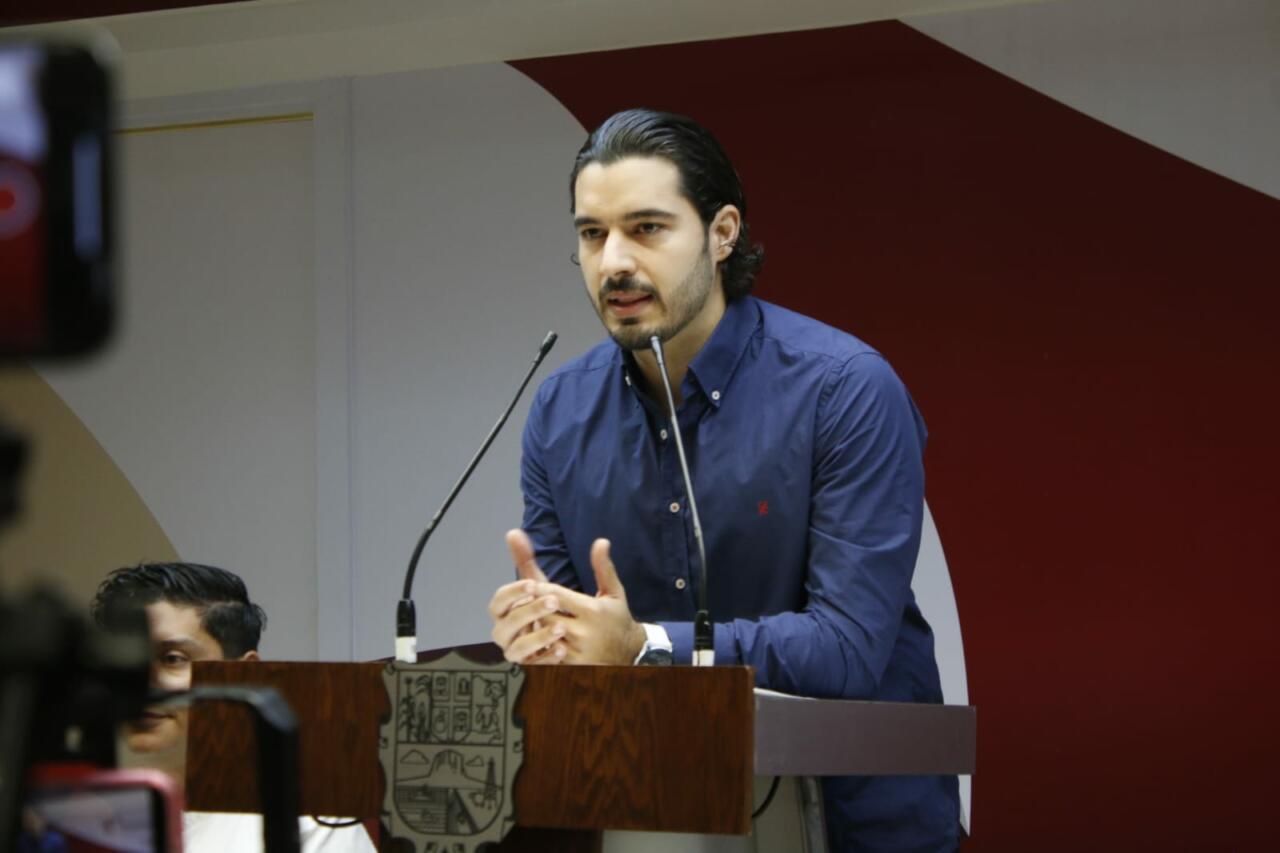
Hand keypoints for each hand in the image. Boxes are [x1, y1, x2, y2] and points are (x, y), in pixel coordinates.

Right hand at [489, 529, 566, 664]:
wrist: (574, 640)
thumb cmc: (551, 610)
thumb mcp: (543, 585)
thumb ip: (526, 561)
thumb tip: (513, 532)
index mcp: (506, 612)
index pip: (498, 602)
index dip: (513, 593)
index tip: (532, 584)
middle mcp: (508, 633)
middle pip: (503, 627)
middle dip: (525, 613)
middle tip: (552, 602)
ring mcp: (519, 652)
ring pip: (515, 650)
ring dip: (536, 637)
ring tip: (561, 628)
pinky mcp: (533, 668)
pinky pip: (534, 668)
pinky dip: (546, 659)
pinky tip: (562, 650)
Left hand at [526, 538, 644, 665]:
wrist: (629, 654)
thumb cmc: (617, 618)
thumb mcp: (614, 592)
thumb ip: (603, 567)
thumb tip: (600, 541)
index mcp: (592, 611)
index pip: (556, 595)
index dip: (539, 588)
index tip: (528, 583)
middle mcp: (583, 632)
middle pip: (545, 615)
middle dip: (532, 607)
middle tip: (520, 601)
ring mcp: (576, 652)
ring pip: (543, 636)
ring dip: (531, 627)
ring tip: (522, 619)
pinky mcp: (571, 666)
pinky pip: (546, 656)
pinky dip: (537, 647)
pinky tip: (532, 640)